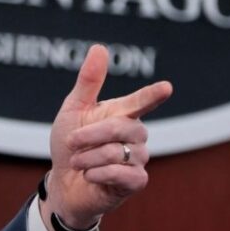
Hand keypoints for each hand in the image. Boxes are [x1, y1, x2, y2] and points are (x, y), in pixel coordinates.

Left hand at [43, 44, 172, 230]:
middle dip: (92, 135)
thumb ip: (89, 81)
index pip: (141, 101)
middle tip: (72, 142)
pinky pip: (125, 175)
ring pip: (119, 153)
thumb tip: (100, 48)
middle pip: (122, 128)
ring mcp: (137, 159)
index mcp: (121, 114)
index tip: (166, 88)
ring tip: (78, 163)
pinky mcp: (135, 182)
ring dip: (91, 158)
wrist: (62, 182)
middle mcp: (135, 135)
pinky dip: (100, 174)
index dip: (152, 95)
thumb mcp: (73, 110)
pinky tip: (90, 176)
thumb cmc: (70, 144)